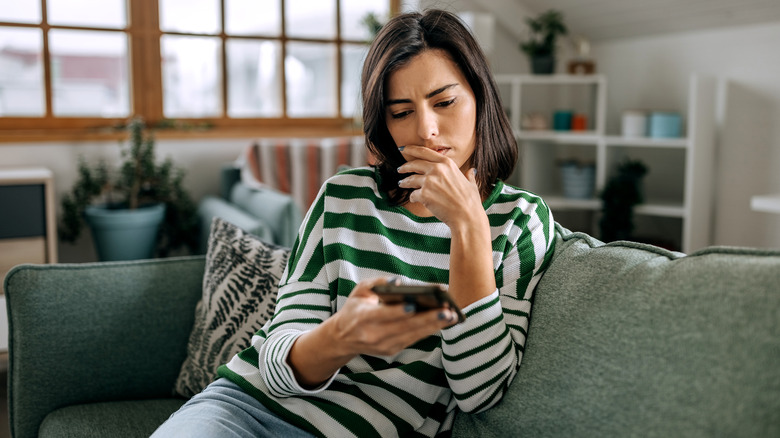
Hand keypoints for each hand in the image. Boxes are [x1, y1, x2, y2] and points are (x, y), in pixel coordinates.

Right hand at [329, 277, 458, 357]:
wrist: (343, 338)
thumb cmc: (356, 308)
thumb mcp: (360, 290)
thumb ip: (378, 283)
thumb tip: (399, 281)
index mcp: (362, 318)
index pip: (383, 316)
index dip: (398, 312)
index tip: (414, 305)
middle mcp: (373, 335)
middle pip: (404, 327)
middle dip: (427, 319)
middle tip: (447, 311)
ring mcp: (383, 346)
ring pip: (412, 336)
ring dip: (434, 326)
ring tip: (452, 316)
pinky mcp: (391, 351)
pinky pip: (413, 340)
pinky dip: (428, 331)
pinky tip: (443, 322)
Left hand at [397, 145, 482, 227]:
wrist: (467, 216)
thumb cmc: (470, 202)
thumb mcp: (471, 184)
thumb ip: (468, 175)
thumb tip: (472, 171)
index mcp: (447, 163)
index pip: (425, 151)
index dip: (411, 149)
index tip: (403, 149)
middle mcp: (437, 169)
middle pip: (414, 164)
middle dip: (405, 166)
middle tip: (400, 169)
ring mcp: (429, 181)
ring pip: (410, 179)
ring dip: (404, 182)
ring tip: (401, 184)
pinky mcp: (424, 194)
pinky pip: (412, 194)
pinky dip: (412, 197)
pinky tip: (414, 199)